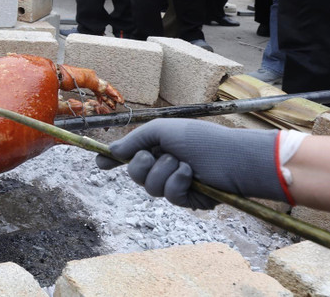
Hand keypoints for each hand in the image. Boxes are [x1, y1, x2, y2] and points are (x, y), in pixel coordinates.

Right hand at [95, 118, 284, 208]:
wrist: (231, 158)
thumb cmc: (200, 139)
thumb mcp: (163, 130)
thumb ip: (135, 140)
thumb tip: (112, 150)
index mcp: (158, 147)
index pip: (130, 155)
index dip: (113, 159)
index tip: (98, 162)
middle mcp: (164, 165)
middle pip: (134, 174)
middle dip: (142, 165)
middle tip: (155, 156)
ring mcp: (175, 184)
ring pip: (150, 187)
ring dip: (165, 172)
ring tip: (183, 164)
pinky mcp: (187, 200)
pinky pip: (169, 196)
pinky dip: (178, 183)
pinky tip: (191, 176)